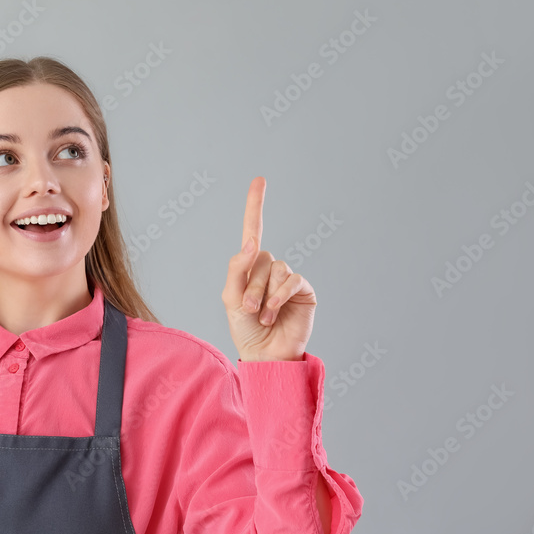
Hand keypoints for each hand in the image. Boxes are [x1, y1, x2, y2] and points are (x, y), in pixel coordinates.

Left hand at [221, 177, 316, 361]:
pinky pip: (291, 280)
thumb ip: (237, 268)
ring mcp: (287, 278)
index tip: (259, 179)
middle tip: (246, 309)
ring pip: (276, 269)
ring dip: (264, 295)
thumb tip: (252, 241)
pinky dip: (279, 297)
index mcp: (250, 266)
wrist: (264, 354)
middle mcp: (270, 268)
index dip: (255, 205)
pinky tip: (273, 314)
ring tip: (261, 316)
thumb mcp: (230, 298)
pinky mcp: (303, 289)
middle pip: (260, 257)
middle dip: (251, 285)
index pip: (253, 230)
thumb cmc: (244, 328)